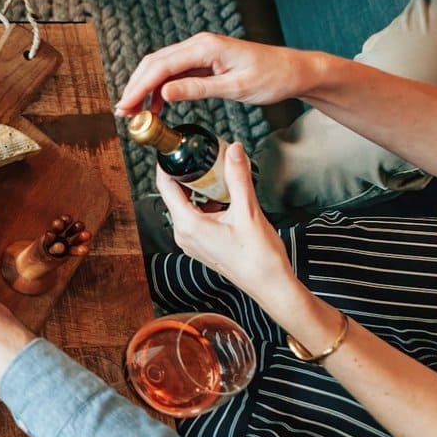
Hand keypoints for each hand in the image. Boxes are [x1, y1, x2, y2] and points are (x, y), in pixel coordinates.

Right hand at [115, 32, 314, 115]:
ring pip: (161, 67)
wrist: (293, 71)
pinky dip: (161, 88)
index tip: (126, 106)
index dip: (139, 87)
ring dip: (145, 88)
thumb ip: (198, 89)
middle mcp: (198, 44)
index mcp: (205, 47)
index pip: (161, 66)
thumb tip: (164, 93)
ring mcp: (200, 51)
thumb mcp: (236, 88)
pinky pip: (175, 72)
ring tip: (136, 112)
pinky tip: (157, 106)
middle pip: (154, 64)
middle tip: (125, 112)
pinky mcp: (203, 60)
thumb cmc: (272, 77)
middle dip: (136, 87)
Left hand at [157, 141, 295, 301]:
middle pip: (176, 195)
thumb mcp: (248, 211)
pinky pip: (196, 219)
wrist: (272, 287)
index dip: (167, 165)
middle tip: (203, 158)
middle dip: (189, 175)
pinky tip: (225, 200)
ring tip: (218, 177)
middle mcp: (184, 235)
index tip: (175, 149)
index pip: (165, 186)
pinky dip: (206, 206)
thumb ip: (238, 177)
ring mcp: (192, 243)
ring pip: (187, 207)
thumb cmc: (260, 257)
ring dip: (200, 191)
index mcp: (188, 225)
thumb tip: (232, 150)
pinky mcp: (202, 247)